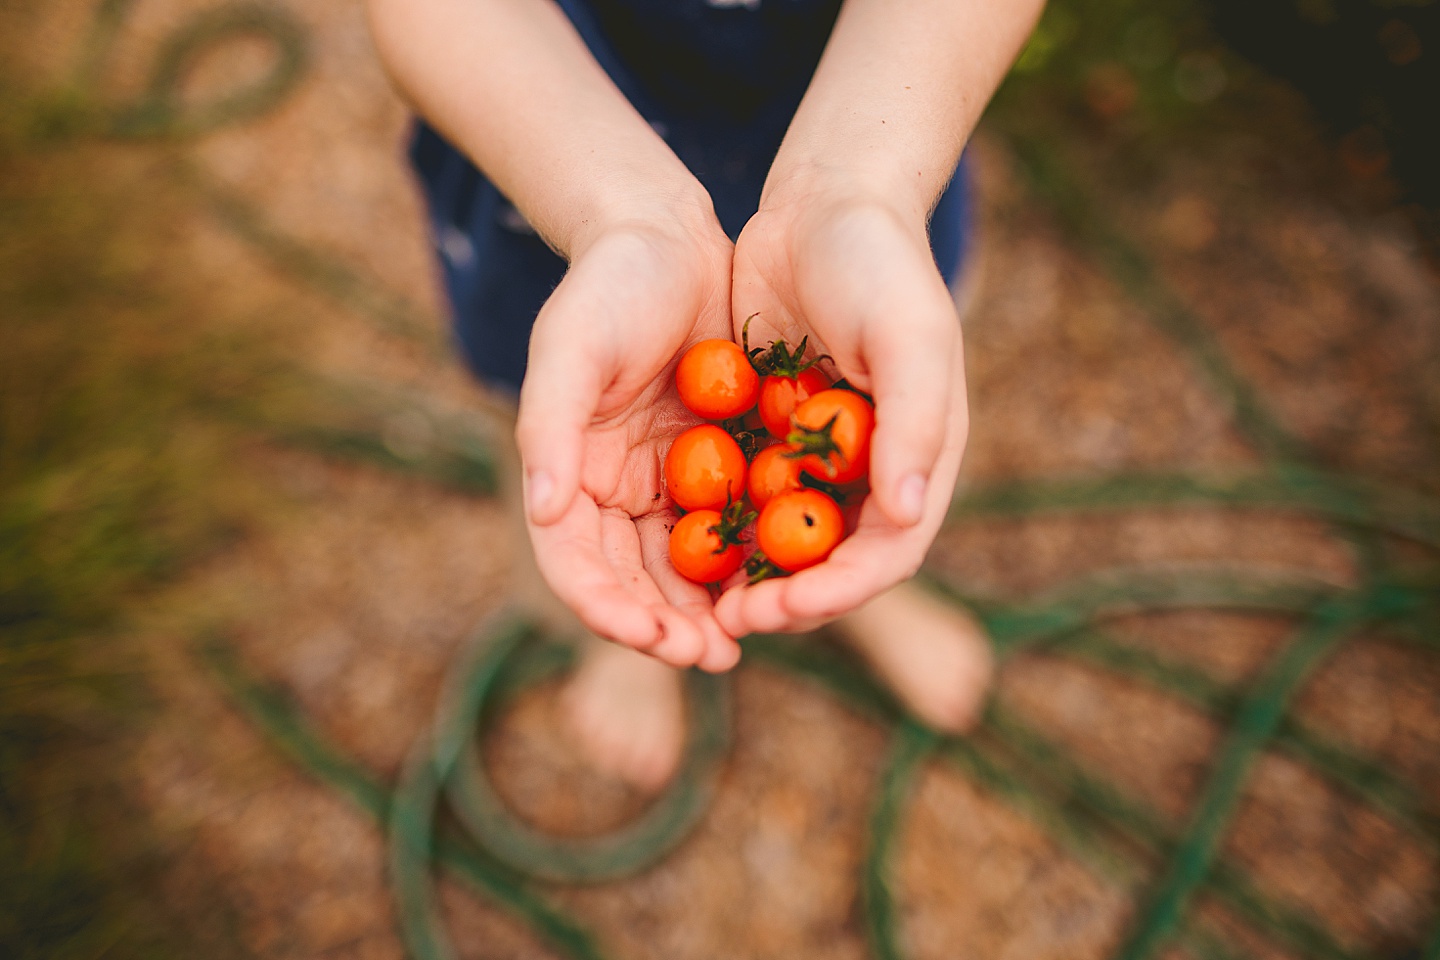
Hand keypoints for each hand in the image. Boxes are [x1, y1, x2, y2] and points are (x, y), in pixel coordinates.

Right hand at [516, 216, 741, 670]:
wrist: (667, 239)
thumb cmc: (608, 287)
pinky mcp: (713, 467)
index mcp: (567, 475)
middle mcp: (611, 492)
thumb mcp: (570, 346)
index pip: (575, 564)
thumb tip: (543, 510)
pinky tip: (781, 583)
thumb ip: (549, 426)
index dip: (608, 607)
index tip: (650, 636)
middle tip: (711, 656)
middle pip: (631, 582)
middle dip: (665, 627)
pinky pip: (731, 528)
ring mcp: (663, 483)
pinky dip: (748, 561)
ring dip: (708, 610)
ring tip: (745, 639)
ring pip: (683, 570)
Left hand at [715, 182, 968, 635]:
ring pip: (781, 541)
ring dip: (744, 577)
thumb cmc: (881, 263)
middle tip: (726, 623)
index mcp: (917, 460)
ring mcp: (816, 459)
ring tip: (694, 604)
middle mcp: (870, 473)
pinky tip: (671, 543)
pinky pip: (741, 497)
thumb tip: (909, 513)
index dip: (840, 591)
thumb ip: (916, 422)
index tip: (785, 605)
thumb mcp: (908, 334)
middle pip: (830, 564)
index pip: (887, 552)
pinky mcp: (768, 437)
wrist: (822, 204)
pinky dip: (717, 526)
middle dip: (784, 600)